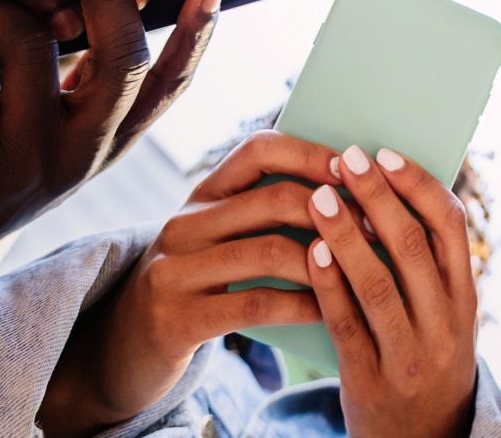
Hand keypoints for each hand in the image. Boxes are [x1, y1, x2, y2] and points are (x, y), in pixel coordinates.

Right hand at [40, 131, 340, 436]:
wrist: (123, 350)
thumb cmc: (196, 289)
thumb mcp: (218, 242)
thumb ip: (264, 215)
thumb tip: (350, 190)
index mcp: (201, 196)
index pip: (258, 150)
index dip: (310, 153)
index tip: (354, 167)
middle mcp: (183, 224)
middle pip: (272, 199)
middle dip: (334, 210)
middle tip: (377, 227)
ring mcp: (175, 270)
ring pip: (268, 251)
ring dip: (326, 259)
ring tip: (365, 269)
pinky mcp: (176, 318)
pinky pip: (255, 303)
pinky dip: (302, 304)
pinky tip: (331, 310)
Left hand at [305, 145, 481, 437]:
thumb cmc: (427, 359)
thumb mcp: (446, 314)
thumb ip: (427, 264)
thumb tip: (385, 187)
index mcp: (467, 297)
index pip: (451, 226)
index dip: (417, 184)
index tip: (385, 153)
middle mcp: (445, 323)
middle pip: (412, 246)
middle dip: (377, 195)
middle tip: (346, 157)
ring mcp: (410, 354)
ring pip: (378, 283)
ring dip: (345, 233)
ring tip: (318, 196)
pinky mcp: (371, 380)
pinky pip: (347, 324)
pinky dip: (328, 284)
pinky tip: (310, 251)